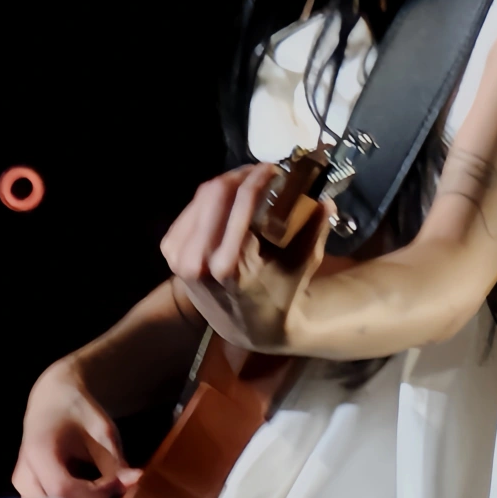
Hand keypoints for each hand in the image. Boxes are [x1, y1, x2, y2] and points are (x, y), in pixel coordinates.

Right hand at [12, 355, 145, 497]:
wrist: (52, 399)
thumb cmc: (76, 411)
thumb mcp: (101, 430)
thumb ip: (115, 461)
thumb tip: (135, 483)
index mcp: (38, 451)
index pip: (63, 490)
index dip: (95, 493)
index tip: (116, 482)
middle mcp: (23, 473)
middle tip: (112, 493)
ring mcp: (22, 485)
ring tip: (102, 493)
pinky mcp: (27, 491)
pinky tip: (90, 495)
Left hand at [159, 162, 333, 354]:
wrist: (248, 329)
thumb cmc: (279, 296)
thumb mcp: (301, 266)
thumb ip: (313, 231)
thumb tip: (326, 200)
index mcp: (229, 266)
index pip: (241, 203)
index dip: (258, 177)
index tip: (274, 168)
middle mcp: (197, 262)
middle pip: (216, 193)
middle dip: (242, 175)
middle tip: (262, 172)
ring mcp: (179, 258)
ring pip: (202, 197)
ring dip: (227, 184)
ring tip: (248, 182)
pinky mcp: (170, 253)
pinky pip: (190, 210)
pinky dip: (210, 200)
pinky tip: (229, 199)